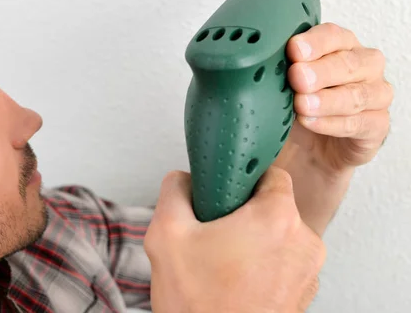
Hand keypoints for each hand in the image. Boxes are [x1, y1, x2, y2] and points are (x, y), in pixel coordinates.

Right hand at [144, 168, 325, 312]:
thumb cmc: (199, 305)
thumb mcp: (167, 234)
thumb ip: (174, 191)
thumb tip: (183, 180)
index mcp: (277, 219)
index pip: (272, 173)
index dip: (243, 179)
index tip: (224, 191)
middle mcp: (303, 243)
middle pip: (274, 207)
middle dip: (243, 214)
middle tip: (214, 232)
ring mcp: (307, 273)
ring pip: (278, 237)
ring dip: (253, 241)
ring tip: (220, 260)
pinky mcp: (302, 295)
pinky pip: (283, 264)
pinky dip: (262, 265)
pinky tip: (233, 278)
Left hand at [285, 23, 392, 175]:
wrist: (306, 151)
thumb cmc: (293, 108)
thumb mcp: (279, 87)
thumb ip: (276, 71)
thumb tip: (255, 62)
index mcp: (338, 46)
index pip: (332, 35)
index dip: (315, 42)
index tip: (293, 49)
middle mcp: (362, 66)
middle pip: (349, 62)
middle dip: (321, 70)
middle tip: (297, 77)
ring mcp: (375, 95)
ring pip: (359, 94)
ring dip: (328, 99)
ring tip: (301, 105)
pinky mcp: (377, 126)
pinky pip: (362, 123)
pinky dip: (334, 123)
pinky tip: (312, 122)